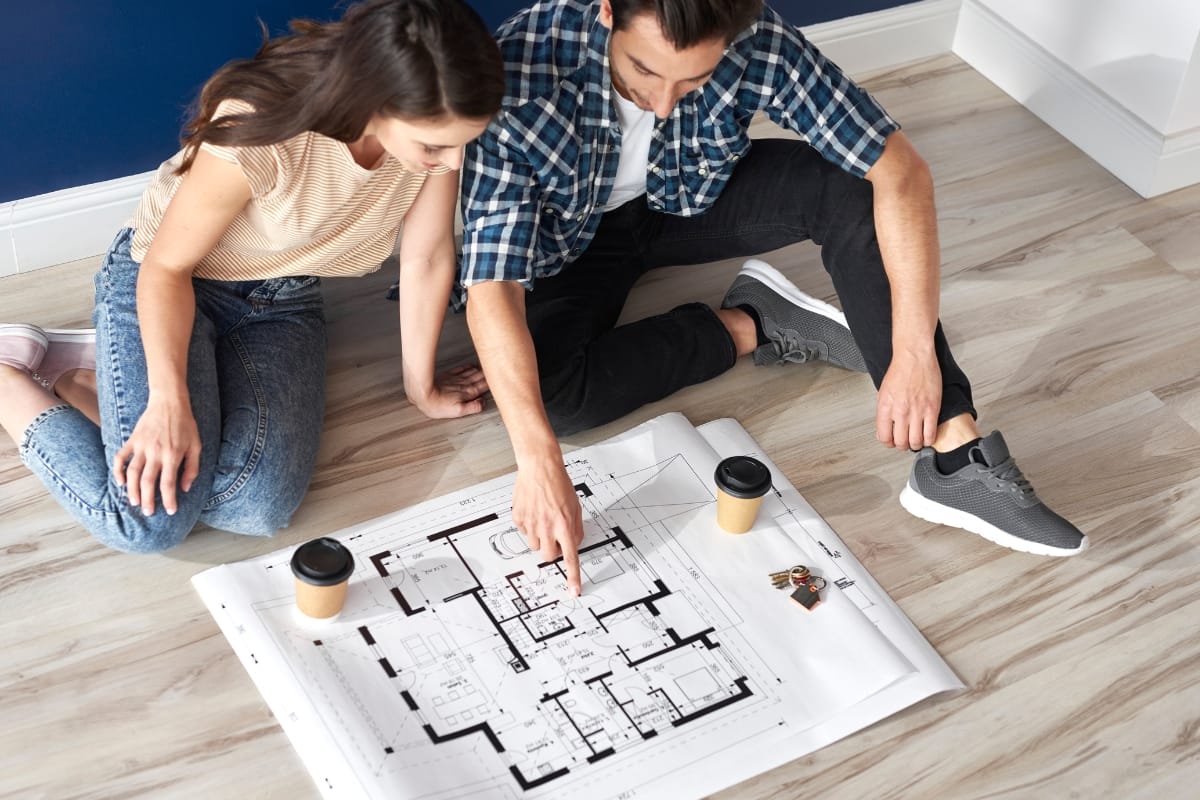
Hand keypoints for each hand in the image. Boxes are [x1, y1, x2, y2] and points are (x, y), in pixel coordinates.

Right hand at [113, 394, 201, 515]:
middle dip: (148, 500)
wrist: (169, 402)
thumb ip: (192, 468)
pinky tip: (119, 483)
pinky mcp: (132, 440)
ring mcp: (141, 446)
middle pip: (148, 482)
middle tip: (148, 513)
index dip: (169, 500)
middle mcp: (156, 453)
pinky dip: (117, 471)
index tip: (170, 511)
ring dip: (132, 490)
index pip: (169, 483)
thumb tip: (185, 488)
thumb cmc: (186, 425)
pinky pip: (120, 458)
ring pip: (132, 473)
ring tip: (135, 502)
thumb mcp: (196, 446)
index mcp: (173, 455)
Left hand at [408, 364, 488, 418]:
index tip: (498, 379)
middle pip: (478, 379)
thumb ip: (472, 407)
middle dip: (487, 375)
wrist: (423, 394)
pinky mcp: (448, 376)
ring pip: (471, 373)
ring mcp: (456, 380)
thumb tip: (483, 403)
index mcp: (467, 394)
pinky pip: (461, 369)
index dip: (490, 383)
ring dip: (479, 371)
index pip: (483, 387)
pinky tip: (471, 366)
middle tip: (495, 370)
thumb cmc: (438, 405)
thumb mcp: (457, 412)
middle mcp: (463, 385)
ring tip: (486, 368)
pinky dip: (467, 367)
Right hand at [511, 458, 583, 595]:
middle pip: (548, 556)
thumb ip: (576, 529)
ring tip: (543, 517)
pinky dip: (529, 525)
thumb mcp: (576, 506)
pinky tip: (533, 510)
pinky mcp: (518, 518)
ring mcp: (531, 524)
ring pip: (535, 545)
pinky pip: (524, 532)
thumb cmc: (559, 483)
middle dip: (552, 550)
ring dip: (540, 537)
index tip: (574, 590)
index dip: (572, 576)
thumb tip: (573, 545)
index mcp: (564, 525)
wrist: (539, 467)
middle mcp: (547, 527)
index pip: (570, 557)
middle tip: (554, 535)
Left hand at [875, 346, 941, 450]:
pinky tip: (927, 437)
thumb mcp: (883, 393)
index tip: (892, 442)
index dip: (888, 443)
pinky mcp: (932, 409)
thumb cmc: (899, 371)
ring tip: (917, 441)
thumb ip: (884, 412)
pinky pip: (931, 433)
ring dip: (916, 445)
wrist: (914, 356)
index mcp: (885, 408)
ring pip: (916, 441)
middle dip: (902, 446)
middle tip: (905, 443)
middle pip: (901, 442)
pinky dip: (929, 440)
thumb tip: (885, 428)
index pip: (884, 437)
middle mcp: (900, 411)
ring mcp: (917, 411)